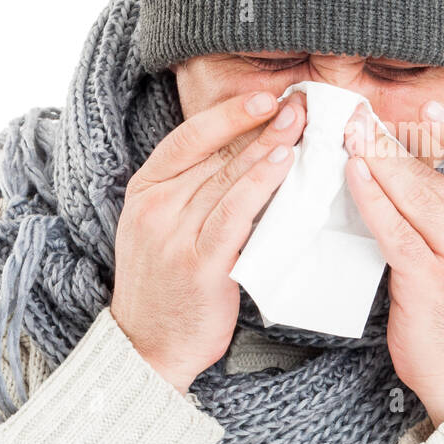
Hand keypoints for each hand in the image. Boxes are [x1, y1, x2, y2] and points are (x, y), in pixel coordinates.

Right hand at [110, 89, 305, 392]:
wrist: (148, 346)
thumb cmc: (167, 285)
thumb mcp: (164, 227)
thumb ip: (193, 190)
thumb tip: (246, 152)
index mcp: (144, 190)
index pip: (188, 137)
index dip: (228, 113)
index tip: (265, 96)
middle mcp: (154, 207)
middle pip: (215, 154)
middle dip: (261, 124)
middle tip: (299, 103)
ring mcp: (174, 235)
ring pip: (228, 178)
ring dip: (268, 147)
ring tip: (299, 124)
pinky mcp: (199, 264)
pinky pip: (235, 214)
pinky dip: (261, 185)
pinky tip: (283, 165)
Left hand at [343, 100, 443, 426]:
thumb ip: (439, 207)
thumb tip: (391, 159)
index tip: (428, 105)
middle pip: (433, 173)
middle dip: (391, 139)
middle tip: (357, 114)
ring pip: (413, 195)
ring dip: (376, 161)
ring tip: (348, 135)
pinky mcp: (429, 280)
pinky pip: (394, 229)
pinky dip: (371, 198)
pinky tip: (353, 175)